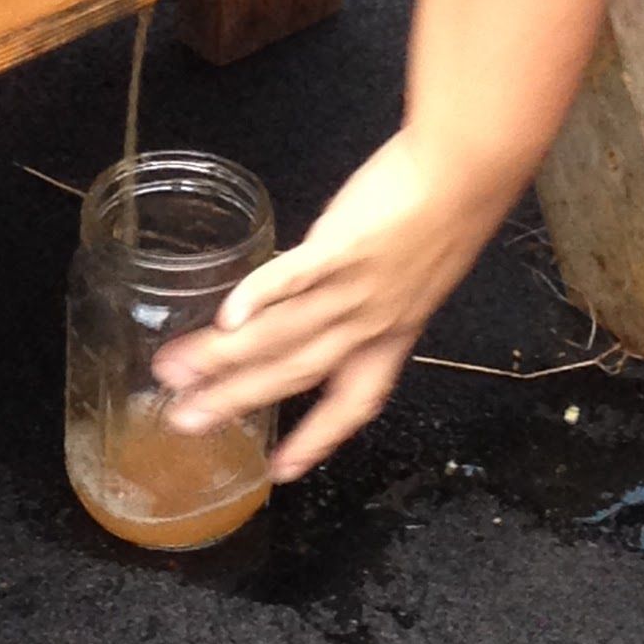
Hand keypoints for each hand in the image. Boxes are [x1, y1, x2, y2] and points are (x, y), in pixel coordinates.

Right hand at [151, 130, 512, 482]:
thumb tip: (335, 299)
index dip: (316, 440)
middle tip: (184, 421)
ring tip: (174, 369)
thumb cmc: (448, 211)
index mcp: (391, 336)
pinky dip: (259, 296)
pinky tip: (224, 315)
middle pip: (295, 373)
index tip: (281, 471)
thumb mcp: (417, 274)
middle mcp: (370, 323)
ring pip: (283, 334)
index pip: (352, 403)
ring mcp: (356, 287)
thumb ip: (375, 296)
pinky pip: (296, 276)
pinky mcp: (344, 244)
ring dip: (224, 358)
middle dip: (236, 401)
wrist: (469, 172)